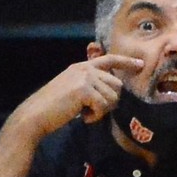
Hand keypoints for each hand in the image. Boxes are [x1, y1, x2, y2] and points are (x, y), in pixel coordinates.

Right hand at [8, 52, 142, 140]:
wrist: (35, 115)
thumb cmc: (53, 107)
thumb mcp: (72, 89)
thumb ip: (89, 84)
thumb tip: (113, 91)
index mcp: (82, 67)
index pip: (109, 59)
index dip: (126, 62)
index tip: (140, 65)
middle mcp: (85, 69)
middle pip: (117, 84)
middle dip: (110, 101)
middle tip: (93, 110)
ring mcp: (85, 78)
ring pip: (112, 96)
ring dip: (102, 110)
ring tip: (85, 113)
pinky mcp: (84, 90)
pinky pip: (103, 106)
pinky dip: (96, 116)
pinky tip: (83, 117)